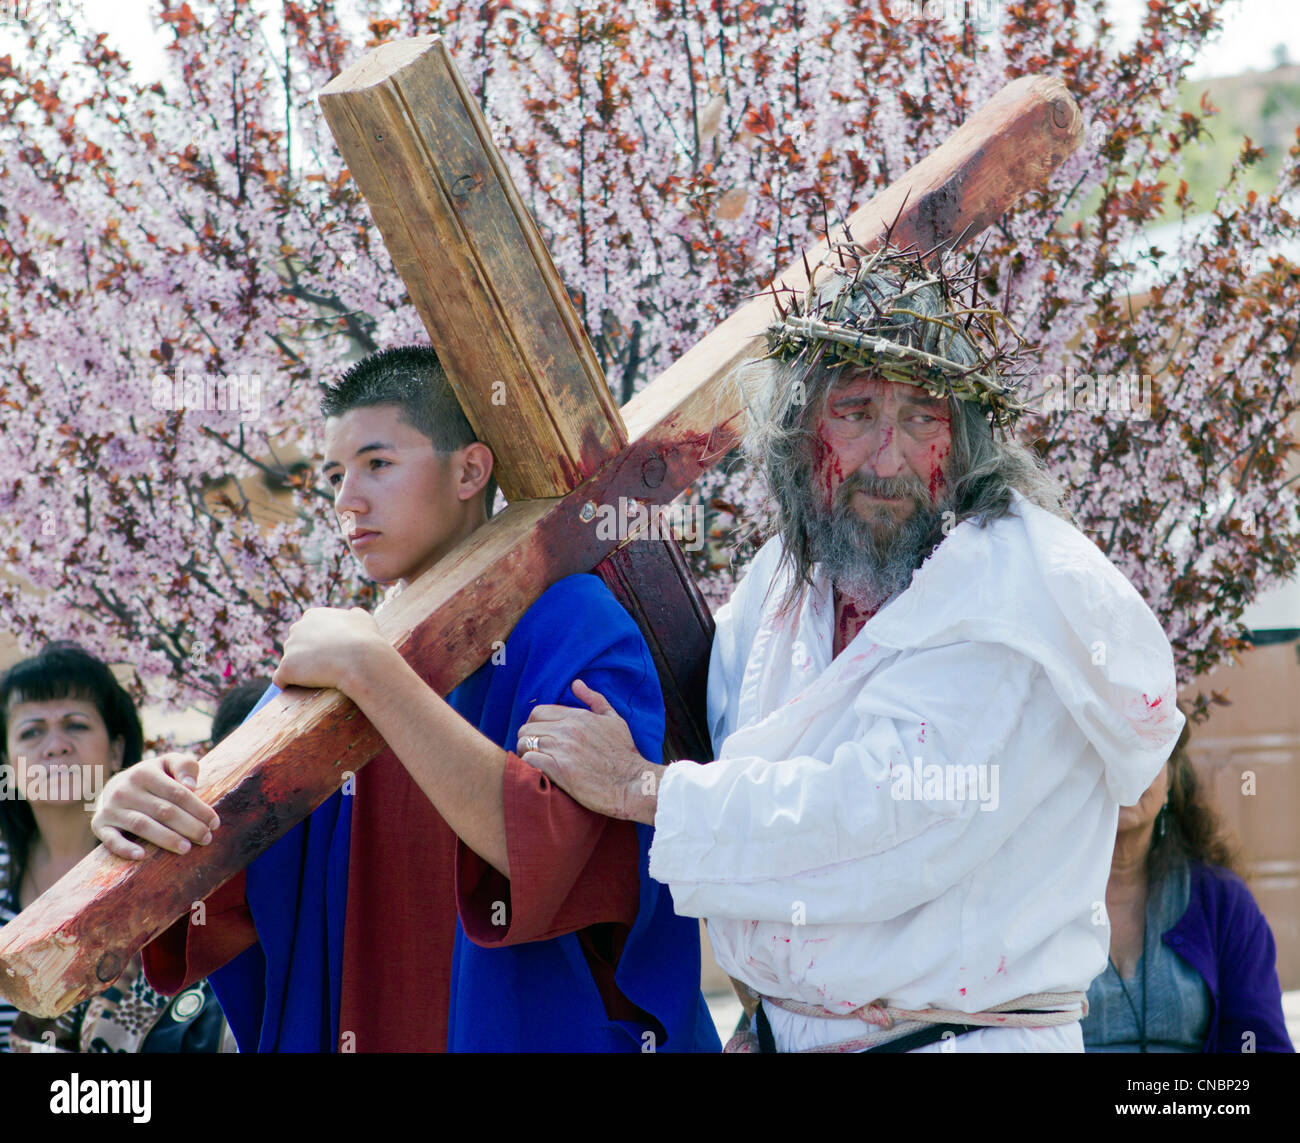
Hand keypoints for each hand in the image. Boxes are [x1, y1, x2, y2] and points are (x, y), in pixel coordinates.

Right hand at [92, 753, 219, 859]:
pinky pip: (110, 839)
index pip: (178, 793)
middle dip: (189, 826)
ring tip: (187, 848)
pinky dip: (124, 848)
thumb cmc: (152, 777)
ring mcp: (111, 808)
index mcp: (145, 772)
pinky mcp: (99, 825)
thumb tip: (191, 786)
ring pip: (142, 826)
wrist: (114, 786)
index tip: (215, 823)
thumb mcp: (168, 763)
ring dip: (166, 839)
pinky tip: (141, 856)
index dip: (199, 809)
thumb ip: (184, 766)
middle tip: (206, 839)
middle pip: (164, 811)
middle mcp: (125, 790)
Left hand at [272, 606, 385, 693]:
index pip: (307, 631)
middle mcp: (297, 628)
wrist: (361, 659)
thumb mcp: (363, 619)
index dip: (318, 645)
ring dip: (300, 672)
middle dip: (306, 657)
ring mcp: (289, 648)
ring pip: (290, 663)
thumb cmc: (366, 640)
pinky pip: (280, 679)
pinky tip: (299, 690)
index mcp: (313, 615)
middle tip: (325, 669)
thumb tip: (353, 614)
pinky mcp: (286, 668)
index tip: (329, 656)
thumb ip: (353, 615)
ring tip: (318, 680)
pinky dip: (288, 684)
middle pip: (296, 646)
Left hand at [517, 679, 661, 824]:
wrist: (632, 783)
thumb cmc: (625, 754)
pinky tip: (538, 772)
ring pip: (524, 743)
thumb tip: (576, 684)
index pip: (538, 712)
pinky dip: (528, 766)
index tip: (539, 737)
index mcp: (578, 716)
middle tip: (534, 752)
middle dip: (527, 739)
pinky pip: (528, 760)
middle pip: (527, 727)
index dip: (535, 725)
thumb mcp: (614, 720)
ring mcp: (563, 749)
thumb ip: (595, 700)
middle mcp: (568, 729)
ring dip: (525, 753)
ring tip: (535, 763)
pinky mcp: (560, 769)